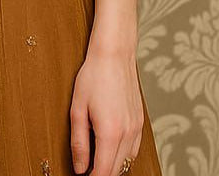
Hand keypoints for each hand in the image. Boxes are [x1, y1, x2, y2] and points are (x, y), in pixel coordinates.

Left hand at [69, 40, 142, 175]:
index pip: (103, 172)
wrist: (114, 55)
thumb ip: (79, 142)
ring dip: (112, 166)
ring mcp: (137, 128)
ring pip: (127, 162)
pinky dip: (122, 155)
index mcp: (110, 132)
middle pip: (116, 170)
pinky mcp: (140, 122)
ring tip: (95, 159)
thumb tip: (79, 168)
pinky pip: (133, 150)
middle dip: (101, 174)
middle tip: (85, 170)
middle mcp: (127, 133)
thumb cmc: (93, 76)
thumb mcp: (77, 109)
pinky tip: (110, 148)